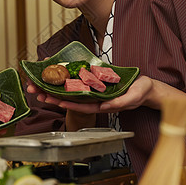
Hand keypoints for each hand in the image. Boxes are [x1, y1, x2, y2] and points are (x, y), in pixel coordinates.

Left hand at [34, 75, 154, 113]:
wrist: (146, 87)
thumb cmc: (141, 92)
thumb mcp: (133, 97)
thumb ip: (120, 103)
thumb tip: (105, 108)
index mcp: (103, 104)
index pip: (83, 106)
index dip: (70, 105)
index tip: (57, 102)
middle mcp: (96, 98)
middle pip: (73, 99)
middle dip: (57, 97)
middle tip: (39, 93)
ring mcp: (96, 91)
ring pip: (73, 91)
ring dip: (58, 89)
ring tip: (42, 86)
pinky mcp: (97, 82)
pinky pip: (80, 82)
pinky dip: (69, 80)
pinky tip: (58, 77)